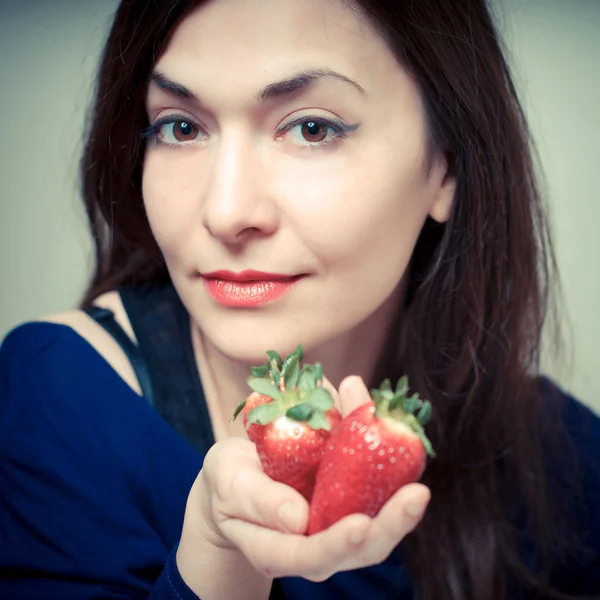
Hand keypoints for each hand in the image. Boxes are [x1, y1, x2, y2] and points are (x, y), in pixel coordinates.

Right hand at [180, 376, 430, 584]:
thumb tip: (297, 518)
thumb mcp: (227, 484)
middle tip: (416, 495)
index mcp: (280, 550)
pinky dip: (385, 458)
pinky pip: (373, 485)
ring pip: (376, 519)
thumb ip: (256, 500)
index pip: (312, 557)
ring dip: (398, 494)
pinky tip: (389, 425)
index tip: (360, 525)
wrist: (240, 474)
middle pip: (361, 549)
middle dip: (391, 526)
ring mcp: (336, 520)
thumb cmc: (228, 482)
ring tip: (411, 453)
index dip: (337, 544)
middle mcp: (316, 543)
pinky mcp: (348, 494)